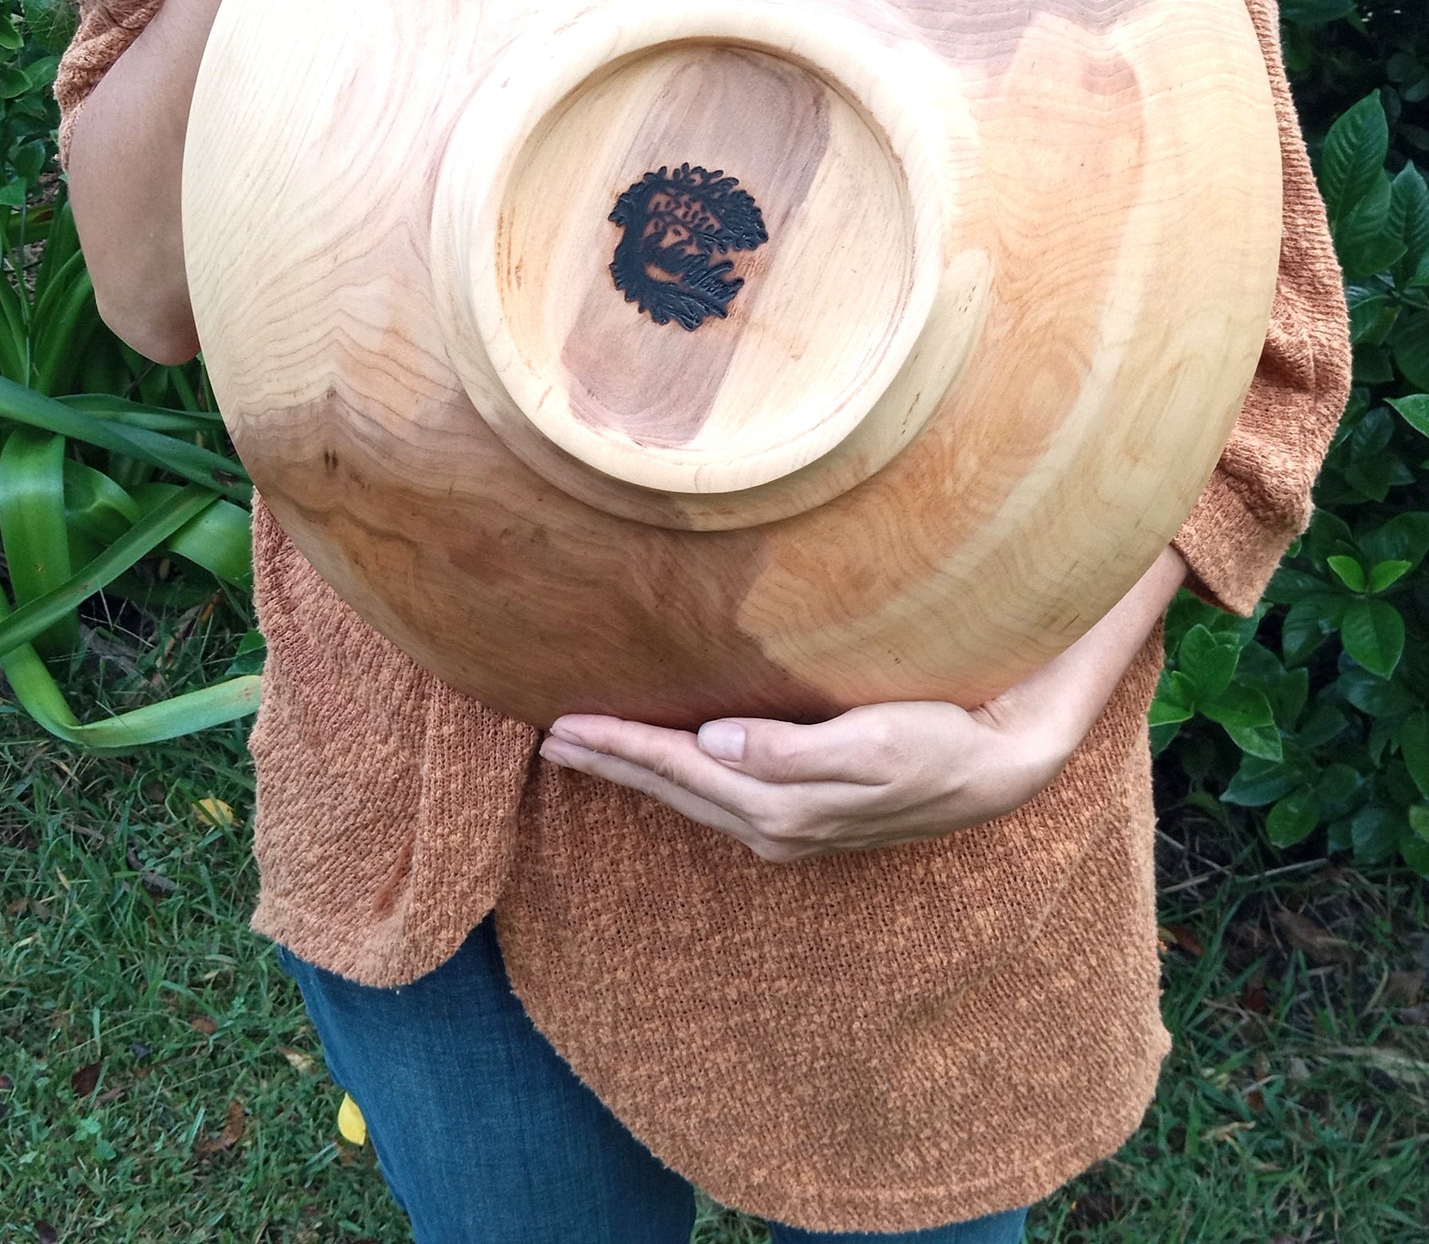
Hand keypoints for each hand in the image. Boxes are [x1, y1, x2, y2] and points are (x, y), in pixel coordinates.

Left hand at [540, 696, 1074, 863]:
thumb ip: (789, 752)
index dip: (620, 747)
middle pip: (674, 789)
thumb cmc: (940, 743)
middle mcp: (774, 826)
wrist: (1000, 770)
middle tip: (552, 738)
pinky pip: (722, 796)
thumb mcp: (872, 745)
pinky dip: (681, 778)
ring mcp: (789, 826)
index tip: (563, 726)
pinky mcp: (806, 812)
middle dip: (612, 764)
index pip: (680, 770)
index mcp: (780, 808)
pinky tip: (670, 762)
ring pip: (693, 796)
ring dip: (640, 772)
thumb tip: (713, 744)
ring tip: (591, 749)